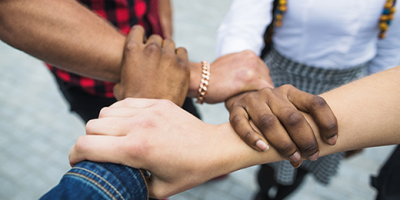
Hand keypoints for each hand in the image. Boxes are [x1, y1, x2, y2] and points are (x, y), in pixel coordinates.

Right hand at [69, 98, 243, 198]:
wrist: (214, 147)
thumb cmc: (189, 172)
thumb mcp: (157, 190)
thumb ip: (129, 185)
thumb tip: (112, 183)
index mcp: (137, 149)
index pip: (86, 146)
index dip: (74, 156)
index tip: (78, 163)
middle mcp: (139, 126)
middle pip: (91, 126)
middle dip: (88, 142)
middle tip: (97, 153)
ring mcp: (148, 110)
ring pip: (105, 112)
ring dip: (102, 126)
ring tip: (113, 138)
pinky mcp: (156, 102)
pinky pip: (123, 103)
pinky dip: (118, 114)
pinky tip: (127, 124)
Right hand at [113, 25, 189, 105]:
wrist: (154, 115)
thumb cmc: (134, 103)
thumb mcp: (120, 88)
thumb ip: (122, 76)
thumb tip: (120, 80)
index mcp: (132, 50)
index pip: (137, 30)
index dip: (139, 37)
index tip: (142, 44)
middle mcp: (151, 48)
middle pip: (155, 38)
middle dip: (155, 46)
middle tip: (155, 60)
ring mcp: (168, 55)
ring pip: (169, 43)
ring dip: (167, 50)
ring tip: (165, 64)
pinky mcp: (182, 64)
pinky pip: (181, 51)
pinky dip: (179, 56)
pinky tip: (175, 66)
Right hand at [188, 50, 273, 102]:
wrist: (198, 79)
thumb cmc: (210, 78)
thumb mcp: (228, 66)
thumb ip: (240, 69)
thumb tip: (246, 79)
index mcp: (248, 54)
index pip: (263, 71)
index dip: (259, 84)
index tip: (254, 95)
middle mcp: (252, 58)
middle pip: (267, 77)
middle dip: (262, 91)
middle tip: (255, 103)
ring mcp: (252, 67)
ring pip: (268, 85)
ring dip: (262, 96)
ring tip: (254, 107)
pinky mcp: (250, 79)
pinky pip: (265, 91)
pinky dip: (262, 100)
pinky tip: (255, 107)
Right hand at [225, 85, 337, 166]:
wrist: (243, 100)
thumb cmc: (273, 114)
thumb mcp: (289, 112)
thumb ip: (301, 127)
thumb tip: (312, 154)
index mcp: (290, 92)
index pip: (315, 102)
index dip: (327, 122)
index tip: (332, 141)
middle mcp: (272, 94)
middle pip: (292, 117)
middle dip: (305, 140)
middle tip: (312, 156)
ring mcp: (253, 100)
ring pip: (268, 122)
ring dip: (283, 144)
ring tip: (293, 159)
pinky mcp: (236, 109)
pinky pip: (241, 124)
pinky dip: (252, 138)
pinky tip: (263, 149)